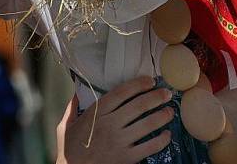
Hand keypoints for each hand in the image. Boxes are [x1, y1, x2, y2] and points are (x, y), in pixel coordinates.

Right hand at [56, 77, 173, 163]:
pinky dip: (162, 140)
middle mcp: (110, 125)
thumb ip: (72, 108)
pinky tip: (166, 135)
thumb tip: (76, 91)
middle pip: (139, 105)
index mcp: (96, 113)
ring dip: (163, 115)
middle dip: (157, 96)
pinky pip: (150, 147)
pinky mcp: (126, 158)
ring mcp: (119, 142)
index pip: (122, 92)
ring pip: (148, 123)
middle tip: (167, 93)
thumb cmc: (68, 151)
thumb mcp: (66, 126)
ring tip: (171, 111)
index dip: (139, 84)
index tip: (150, 81)